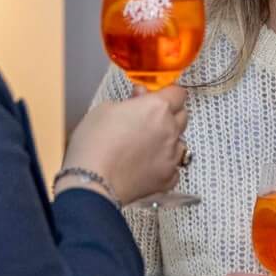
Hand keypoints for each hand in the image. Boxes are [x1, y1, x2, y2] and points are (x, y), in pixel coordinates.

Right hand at [64, 86, 186, 204]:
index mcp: (157, 108)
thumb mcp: (105, 109)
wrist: (92, 182)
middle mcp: (170, 130)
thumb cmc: (94, 145)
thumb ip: (130, 101)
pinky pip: (174, 167)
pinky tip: (148, 165)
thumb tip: (140, 98)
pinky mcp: (168, 178)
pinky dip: (164, 164)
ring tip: (146, 145)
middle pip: (182, 116)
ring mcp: (172, 156)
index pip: (177, 93)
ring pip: (180, 142)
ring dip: (168, 140)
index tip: (158, 96)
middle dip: (169, 115)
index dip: (167, 93)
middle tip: (148, 119)